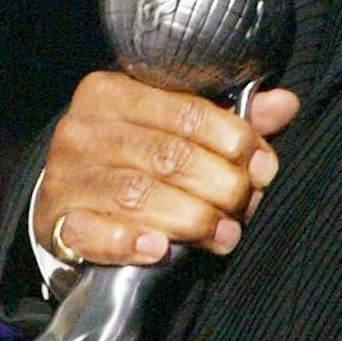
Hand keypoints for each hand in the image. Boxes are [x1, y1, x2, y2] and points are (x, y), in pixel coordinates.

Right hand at [32, 75, 297, 270]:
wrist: (68, 202)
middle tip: (245, 206)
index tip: (263, 167)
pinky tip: (160, 248)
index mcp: (112, 92)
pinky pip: (94, 232)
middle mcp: (83, 129)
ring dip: (192, 219)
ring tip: (224, 235)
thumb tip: (284, 105)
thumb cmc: (131, 160)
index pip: (186, 112)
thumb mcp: (173, 130)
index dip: (235, 142)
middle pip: (167, 155)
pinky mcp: (57, 221)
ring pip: (139, 194)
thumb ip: (228, 121)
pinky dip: (130, 242)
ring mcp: (67, 176)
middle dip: (220, 185)